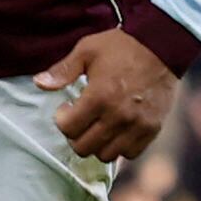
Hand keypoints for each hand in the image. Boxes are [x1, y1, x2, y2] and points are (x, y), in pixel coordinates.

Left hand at [40, 31, 173, 164]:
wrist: (161, 45)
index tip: (66, 109)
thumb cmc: (121, 46)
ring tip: (97, 127)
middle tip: (79, 120)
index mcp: (99, 97)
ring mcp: (137, 125)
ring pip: (106, 155)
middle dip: (75, 135)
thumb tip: (38, 83)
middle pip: (84, 147)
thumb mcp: (87, 50)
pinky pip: (130, 153)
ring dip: (96, 144)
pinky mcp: (152, 129)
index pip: (68, 128)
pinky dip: (120, 147)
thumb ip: (63, 70)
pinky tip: (116, 131)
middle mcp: (118, 116)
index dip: (62, 120)